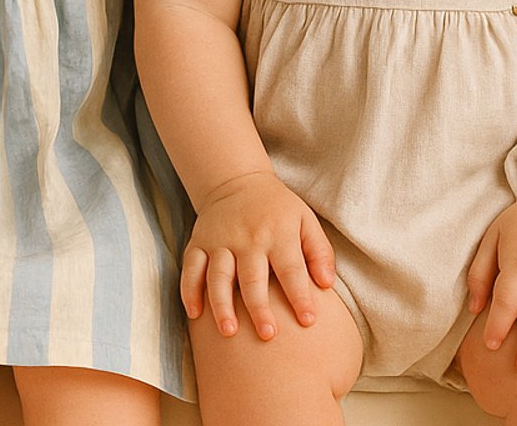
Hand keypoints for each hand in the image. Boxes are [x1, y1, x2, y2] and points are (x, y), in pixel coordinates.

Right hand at [182, 170, 335, 340]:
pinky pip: (190, 268)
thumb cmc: (277, 209)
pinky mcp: (198, 243)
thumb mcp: (306, 220)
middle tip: (267, 335)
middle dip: (259, 308)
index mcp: (278, 234)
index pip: (291, 270)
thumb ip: (319, 252)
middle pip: (252, 278)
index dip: (300, 296)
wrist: (236, 181)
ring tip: (229, 331)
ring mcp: (219, 241)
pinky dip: (189, 291)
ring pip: (218, 277)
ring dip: (222, 305)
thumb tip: (326, 284)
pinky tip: (195, 314)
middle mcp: (247, 239)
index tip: (308, 321)